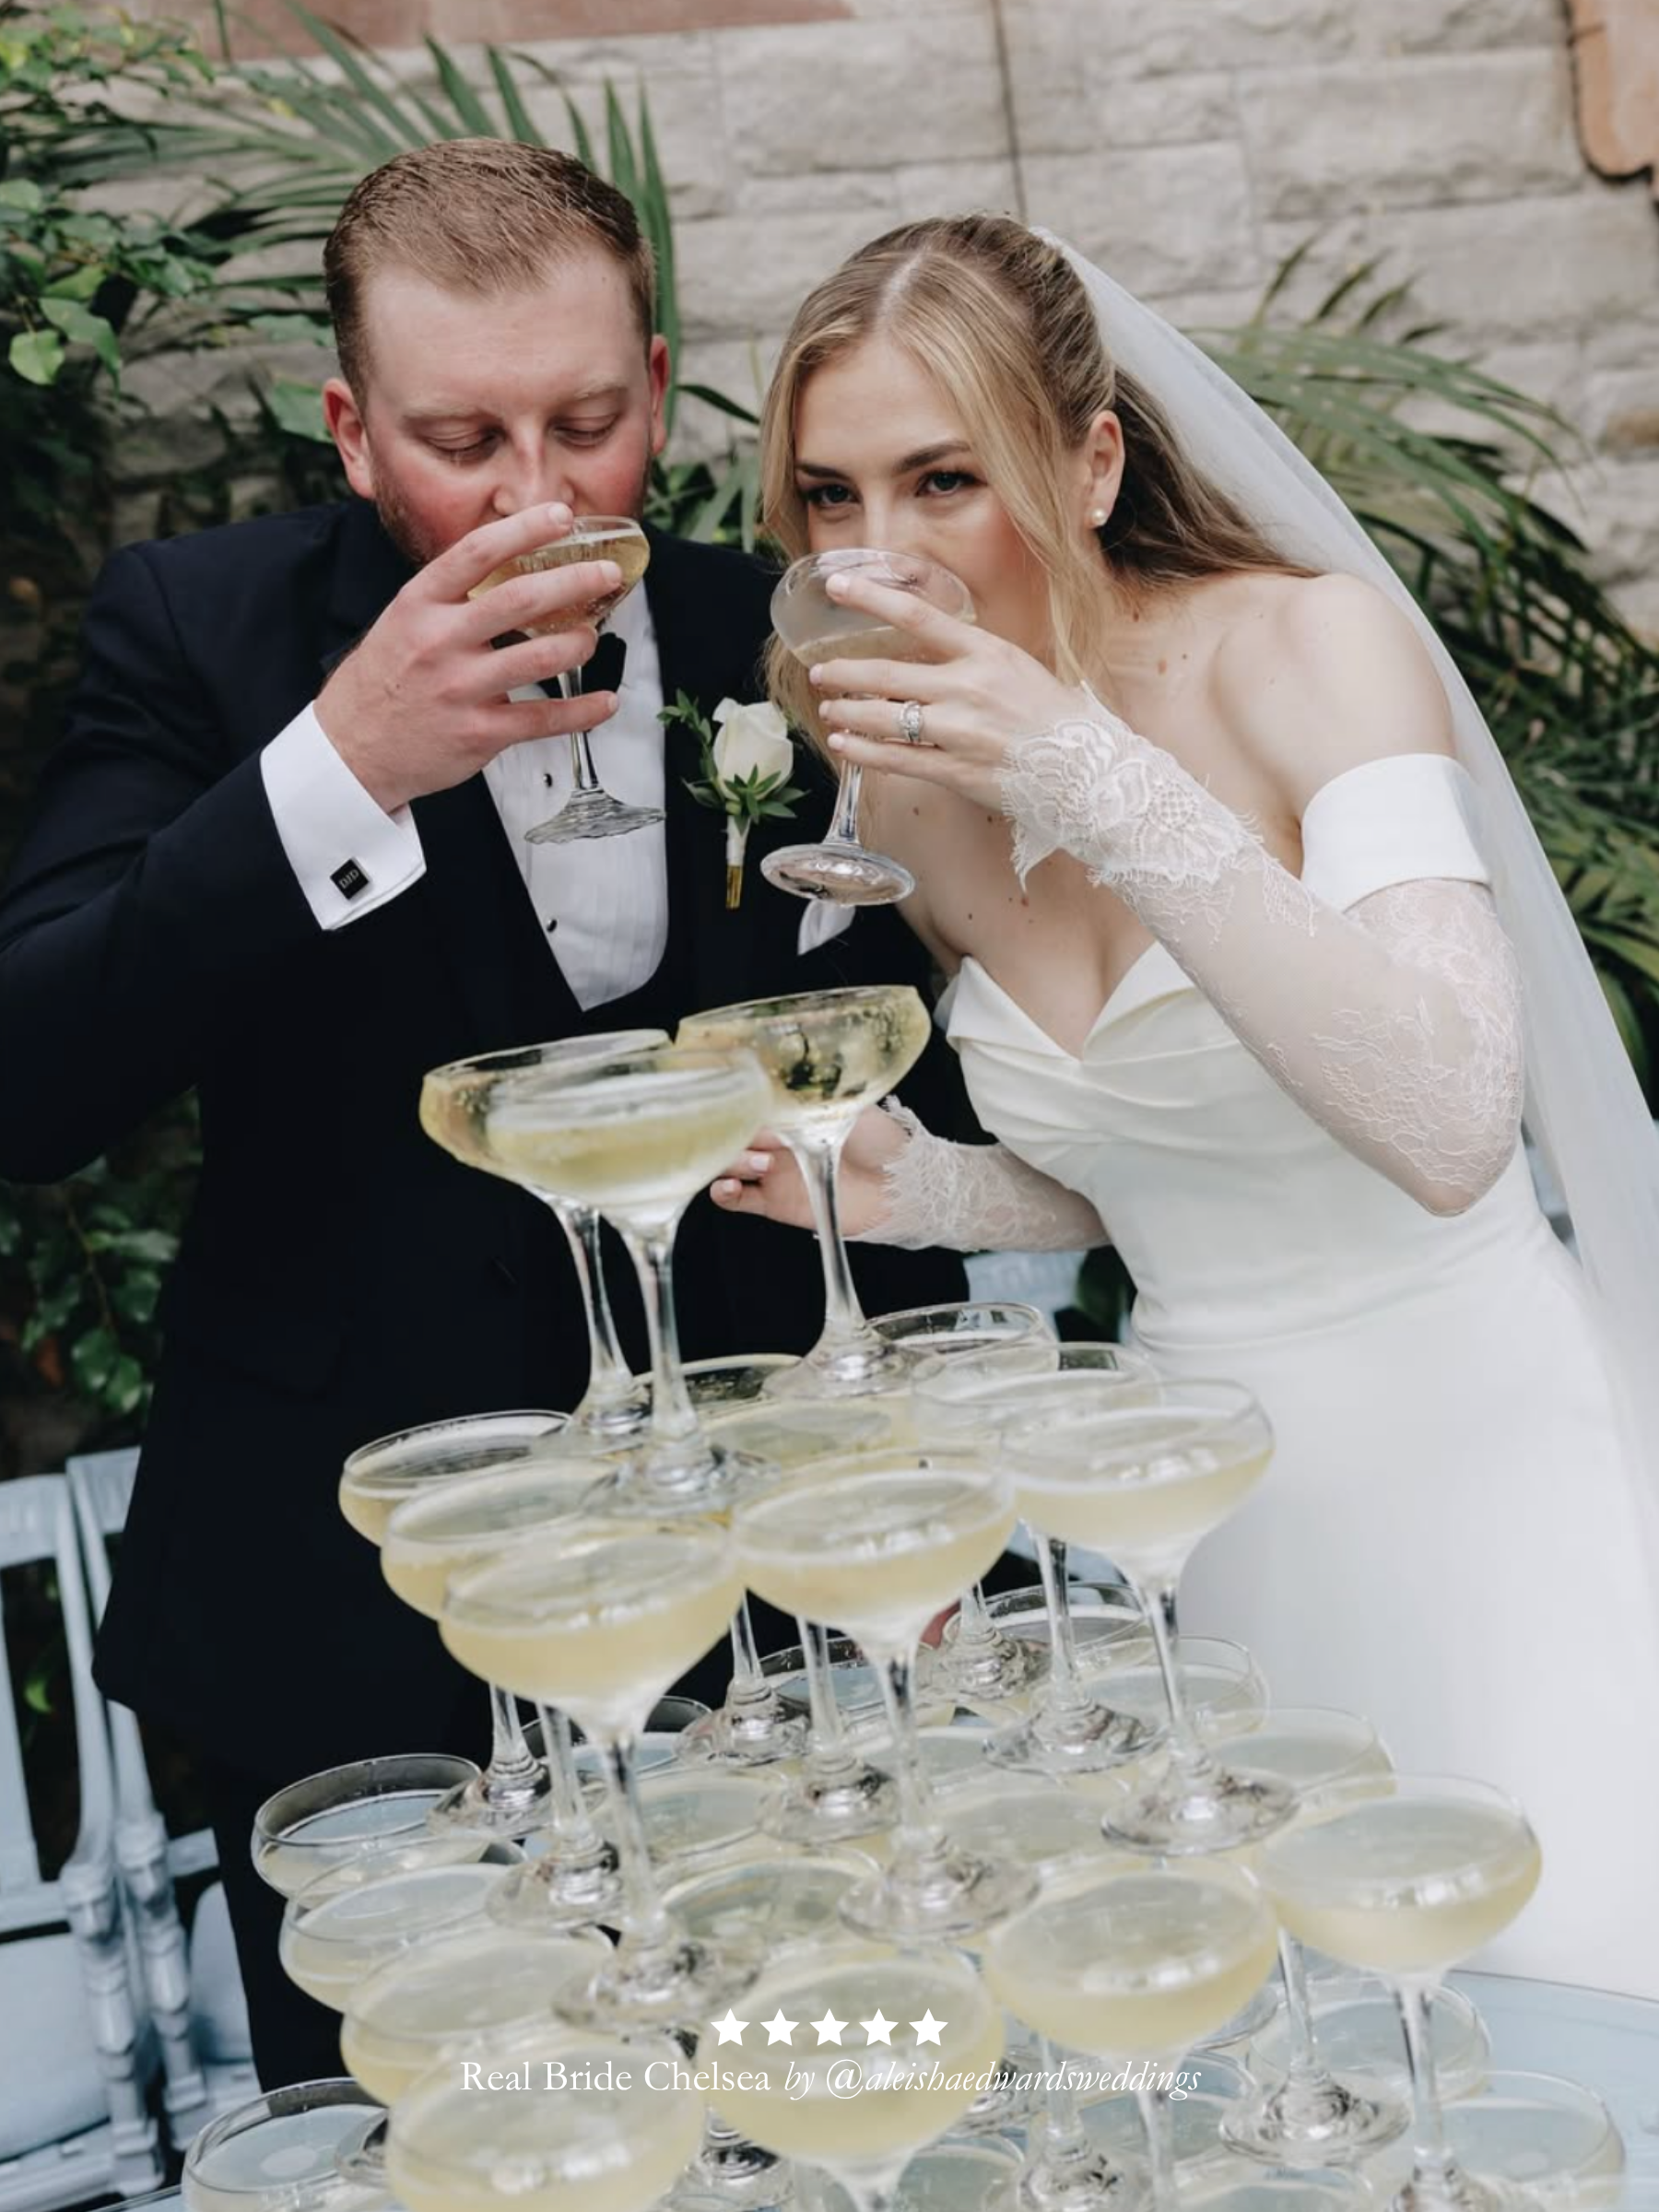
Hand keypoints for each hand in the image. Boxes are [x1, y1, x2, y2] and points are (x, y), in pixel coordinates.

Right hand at [317, 503, 623, 814]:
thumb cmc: (388, 677)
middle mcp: (439, 641)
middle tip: (607, 574)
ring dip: (579, 643)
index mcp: (420, 603)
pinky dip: (582, 711)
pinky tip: (604, 701)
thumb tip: (514, 562)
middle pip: (520, 600)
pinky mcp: (479, 733)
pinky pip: (542, 719)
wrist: (353, 747)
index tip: (562, 516)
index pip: (477, 552)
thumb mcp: (405, 620)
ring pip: (540, 658)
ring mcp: (460, 689)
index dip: (525, 529)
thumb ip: (452, 595)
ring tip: (592, 636)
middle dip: (574, 581)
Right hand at [710, 1105, 909, 1237]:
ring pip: (726, 1163)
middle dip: (733, 1133)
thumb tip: (788, 1081)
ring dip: (731, 1161)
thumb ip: (817, 1097)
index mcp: (789, 1114)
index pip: (749, 1104)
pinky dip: (723, 1192)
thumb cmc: (882, 1142)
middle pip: (731, 1133)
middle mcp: (775, 1140)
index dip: (743, 1105)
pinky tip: (729, 1185)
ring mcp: (770, 1171)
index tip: (748, 1104)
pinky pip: (734, 1200)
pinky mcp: (772, 1202)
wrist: (900, 1186)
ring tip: (761, 1164)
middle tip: (759, 1138)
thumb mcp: (850, 1106)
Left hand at [809, 569, 1084, 812]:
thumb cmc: (1052, 715)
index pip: (917, 615)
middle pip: (887, 674)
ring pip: (884, 719)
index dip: (871, 598)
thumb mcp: (1016, 668)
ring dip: (847, 713)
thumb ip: (970, 659)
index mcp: (986, 653)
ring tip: (829, 709)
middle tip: (820, 672)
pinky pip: (896, 759)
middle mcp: (969, 688)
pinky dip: (863, 752)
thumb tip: (923, 653)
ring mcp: (960, 732)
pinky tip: (843, 744)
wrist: (1087, 768)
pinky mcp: (956, 770)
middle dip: (844, 673)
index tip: (837, 586)